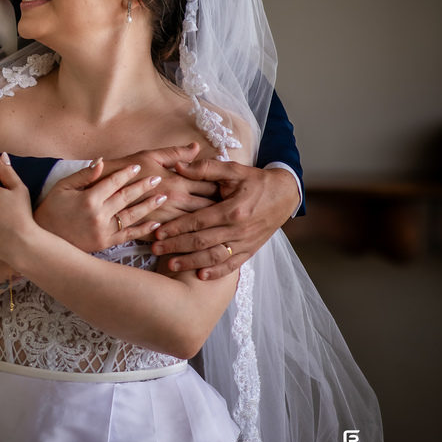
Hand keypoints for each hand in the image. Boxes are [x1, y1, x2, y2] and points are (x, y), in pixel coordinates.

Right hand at [34, 143, 215, 251]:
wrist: (44, 239)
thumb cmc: (52, 209)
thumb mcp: (63, 187)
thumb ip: (84, 175)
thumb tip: (102, 162)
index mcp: (88, 199)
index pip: (112, 182)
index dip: (126, 173)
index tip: (138, 166)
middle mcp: (98, 215)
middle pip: (126, 197)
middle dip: (143, 186)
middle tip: (159, 179)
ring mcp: (104, 230)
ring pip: (132, 215)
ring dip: (149, 205)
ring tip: (163, 196)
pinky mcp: (106, 243)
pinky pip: (129, 234)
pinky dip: (144, 229)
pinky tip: (156, 222)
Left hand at [152, 162, 300, 278]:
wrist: (285, 194)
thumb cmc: (255, 181)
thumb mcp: (233, 170)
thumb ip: (205, 168)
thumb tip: (177, 166)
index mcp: (232, 209)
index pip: (198, 221)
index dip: (176, 227)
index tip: (157, 232)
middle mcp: (239, 229)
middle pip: (202, 241)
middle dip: (176, 246)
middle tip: (155, 249)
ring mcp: (245, 242)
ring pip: (214, 256)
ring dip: (191, 262)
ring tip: (170, 264)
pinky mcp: (251, 250)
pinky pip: (232, 265)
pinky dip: (217, 272)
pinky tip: (200, 275)